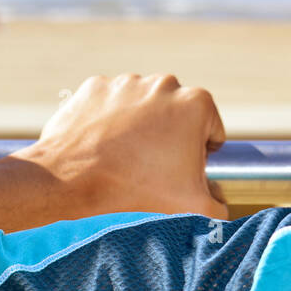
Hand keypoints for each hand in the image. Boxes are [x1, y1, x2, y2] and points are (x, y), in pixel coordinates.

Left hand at [14, 74, 227, 219]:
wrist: (68, 184)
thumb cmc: (135, 194)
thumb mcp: (195, 208)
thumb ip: (222, 206)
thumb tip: (220, 202)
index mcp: (197, 103)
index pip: (210, 130)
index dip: (199, 156)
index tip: (177, 172)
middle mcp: (164, 84)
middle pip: (177, 115)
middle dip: (170, 138)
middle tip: (150, 169)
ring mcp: (127, 82)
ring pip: (144, 108)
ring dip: (140, 128)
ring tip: (124, 159)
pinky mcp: (96, 87)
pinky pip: (111, 105)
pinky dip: (110, 122)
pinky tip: (102, 147)